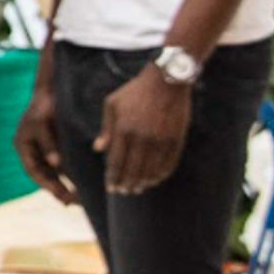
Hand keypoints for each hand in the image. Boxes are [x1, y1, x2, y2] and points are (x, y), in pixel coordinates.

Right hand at [13, 86, 73, 205]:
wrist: (52, 90)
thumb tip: (55, 164)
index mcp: (23, 146)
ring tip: (81, 197)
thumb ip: (48, 144)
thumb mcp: (41, 124)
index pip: (34, 171)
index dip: (48, 185)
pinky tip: (83, 181)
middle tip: (74, 202)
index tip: (63, 196)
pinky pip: (63, 164)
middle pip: (44, 175)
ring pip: (54, 172)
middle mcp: (32, 150)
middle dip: (58, 189)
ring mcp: (44, 149)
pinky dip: (71, 173)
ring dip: (65, 184)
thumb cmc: (43, 106)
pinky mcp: (56, 145)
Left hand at [95, 66, 193, 194]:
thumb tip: (98, 150)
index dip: (113, 177)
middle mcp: (141, 137)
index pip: (116, 162)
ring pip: (151, 170)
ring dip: (143, 182)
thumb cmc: (134, 91)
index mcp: (123, 129)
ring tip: (137, 188)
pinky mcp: (176, 139)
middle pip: (133, 170)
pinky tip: (154, 180)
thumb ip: (105, 129)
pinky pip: (168, 163)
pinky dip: (160, 175)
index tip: (111, 187)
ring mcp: (160, 140)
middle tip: (123, 192)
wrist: (166, 81)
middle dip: (126, 184)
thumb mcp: (112, 105)